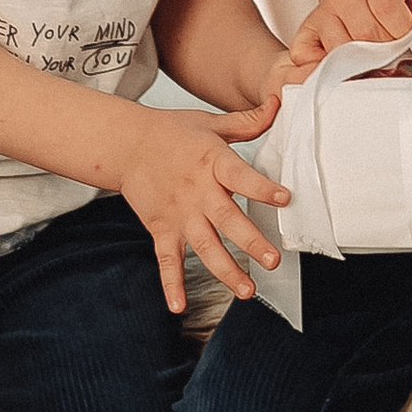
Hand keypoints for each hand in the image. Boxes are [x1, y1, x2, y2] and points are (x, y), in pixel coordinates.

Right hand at [111, 100, 287, 313]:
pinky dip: (171, 284)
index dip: (262, 187)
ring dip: (226, 269)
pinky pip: (167, 260)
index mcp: (212, 162)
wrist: (127, 144)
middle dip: (251, 242)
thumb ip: (247, 122)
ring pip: (204, 246)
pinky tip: (179, 307)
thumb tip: (280, 104)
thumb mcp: (211, 123)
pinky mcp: (161, 228)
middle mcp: (197, 191)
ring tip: (247, 290)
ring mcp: (178, 214)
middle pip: (226, 220)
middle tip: (273, 260)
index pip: (241, 175)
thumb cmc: (173, 133)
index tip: (284, 198)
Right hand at [286, 0, 411, 77]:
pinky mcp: (307, 30)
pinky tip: (343, 72)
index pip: (389, 11)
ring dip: (363, 66)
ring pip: (341, 50)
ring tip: (378, 65)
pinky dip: (321, 69)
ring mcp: (322, 12)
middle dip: (388, 53)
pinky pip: (305, 55)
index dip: (405, 35)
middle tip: (399, 59)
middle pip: (367, 34)